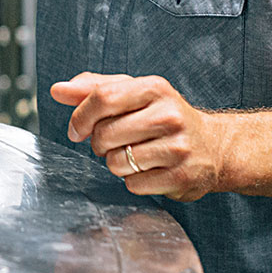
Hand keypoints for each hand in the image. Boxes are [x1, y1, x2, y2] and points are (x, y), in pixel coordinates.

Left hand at [49, 73, 231, 201]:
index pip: (103, 97)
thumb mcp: (133, 93)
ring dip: (116, 163)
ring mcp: (178, 147)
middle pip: (105, 133)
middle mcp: (169, 115)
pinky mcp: (181, 177)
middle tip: (112, 143)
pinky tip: (148, 170)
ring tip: (133, 155)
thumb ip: (93, 88)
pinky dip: (132, 181)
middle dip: (98, 143)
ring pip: (116, 161)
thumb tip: (58, 90)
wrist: (213, 146)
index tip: (77, 130)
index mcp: (154, 88)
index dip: (81, 116)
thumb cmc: (163, 117)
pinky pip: (133, 184)